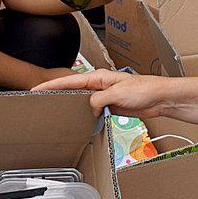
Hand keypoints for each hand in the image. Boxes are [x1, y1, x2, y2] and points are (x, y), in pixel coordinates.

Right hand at [32, 68, 173, 117]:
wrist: (160, 99)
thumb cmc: (144, 90)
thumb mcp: (117, 94)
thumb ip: (99, 100)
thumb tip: (88, 107)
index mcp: (99, 78)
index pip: (70, 80)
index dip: (52, 85)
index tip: (37, 89)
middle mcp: (100, 85)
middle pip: (73, 90)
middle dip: (57, 94)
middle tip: (40, 101)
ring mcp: (105, 96)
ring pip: (82, 101)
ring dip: (72, 106)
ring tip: (55, 112)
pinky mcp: (111, 106)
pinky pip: (94, 110)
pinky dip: (86, 115)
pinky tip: (81, 121)